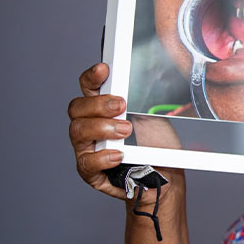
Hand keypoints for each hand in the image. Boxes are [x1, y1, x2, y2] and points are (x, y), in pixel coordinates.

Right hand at [67, 63, 183, 205]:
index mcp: (103, 108)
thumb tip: (151, 74)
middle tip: (121, 106)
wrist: (166, 173)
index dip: (92, 77)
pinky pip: (86, 163)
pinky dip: (102, 157)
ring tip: (126, 130)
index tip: (104, 70)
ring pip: (78, 132)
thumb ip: (143, 97)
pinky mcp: (92, 172)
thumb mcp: (154, 115)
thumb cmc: (157, 143)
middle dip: (98, 104)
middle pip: (77, 108)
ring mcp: (88, 148)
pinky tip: (118, 155)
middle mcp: (91, 126)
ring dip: (102, 128)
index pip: (88, 87)